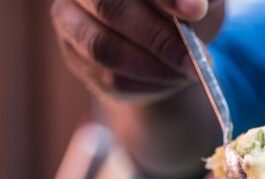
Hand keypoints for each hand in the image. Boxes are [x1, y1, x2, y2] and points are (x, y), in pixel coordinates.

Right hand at [50, 0, 224, 103]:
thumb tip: (195, 7)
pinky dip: (149, 84)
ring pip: (104, 48)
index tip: (197, 12)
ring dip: (155, 67)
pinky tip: (172, 79)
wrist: (166, 43)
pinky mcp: (74, 55)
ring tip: (190, 72)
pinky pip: (109, 77)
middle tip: (196, 60)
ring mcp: (68, 18)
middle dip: (159, 38)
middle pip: (110, 7)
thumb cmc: (183, 9)